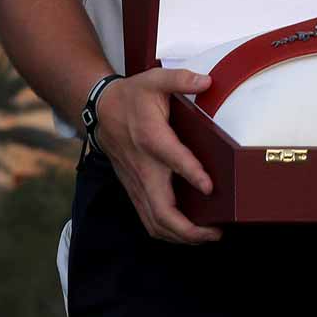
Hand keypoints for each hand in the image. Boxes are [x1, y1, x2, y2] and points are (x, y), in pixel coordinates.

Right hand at [93, 69, 221, 243]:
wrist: (99, 111)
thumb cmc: (132, 97)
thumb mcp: (155, 80)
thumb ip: (181, 79)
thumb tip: (207, 81)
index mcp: (152, 138)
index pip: (173, 160)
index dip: (192, 174)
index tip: (210, 187)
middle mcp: (144, 168)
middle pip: (161, 210)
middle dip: (188, 229)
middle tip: (216, 232)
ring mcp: (138, 183)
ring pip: (155, 222)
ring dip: (180, 236)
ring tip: (208, 237)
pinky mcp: (135, 190)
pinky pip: (149, 220)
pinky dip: (168, 233)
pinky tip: (188, 234)